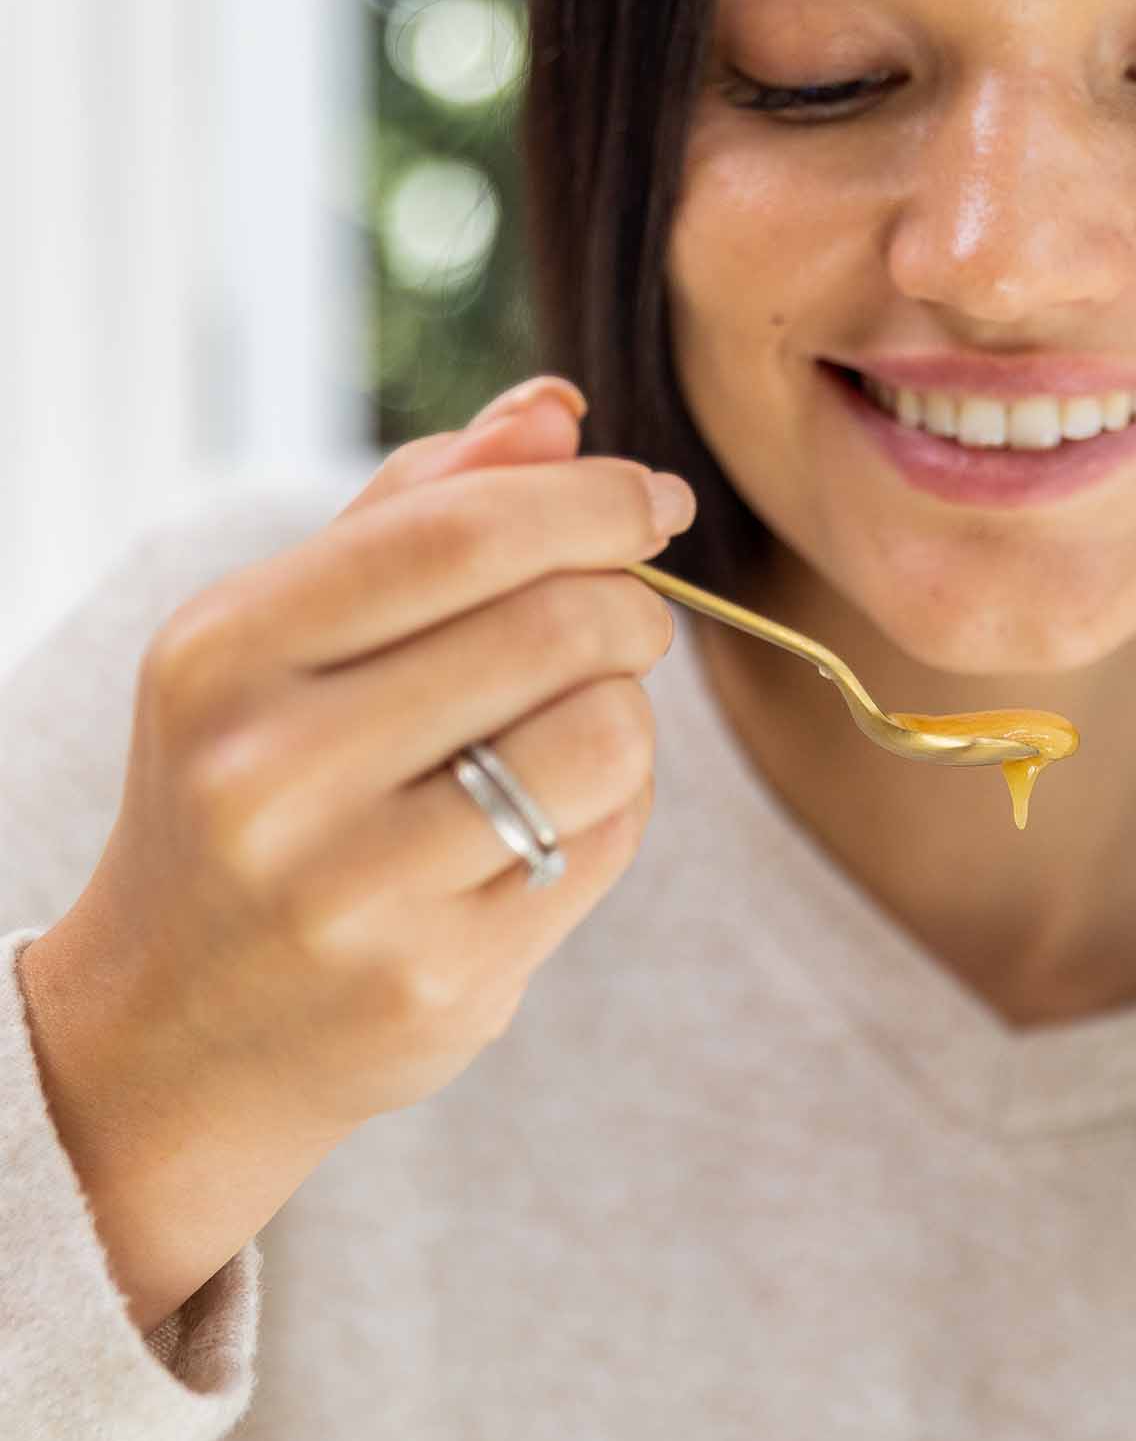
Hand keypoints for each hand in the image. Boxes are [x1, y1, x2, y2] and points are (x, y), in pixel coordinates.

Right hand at [19, 376, 696, 1333]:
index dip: (593, 502)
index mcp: (226, 653)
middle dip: (632, 606)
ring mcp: (355, 891)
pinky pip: (607, 843)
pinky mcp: (440, 981)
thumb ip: (416, 511)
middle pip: (558, 629)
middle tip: (630, 617)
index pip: (462, 534)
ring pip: (605, 738)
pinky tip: (558, 810)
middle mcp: (274, 772)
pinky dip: (617, 805)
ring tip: (581, 717)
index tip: (653, 499)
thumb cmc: (250, 791)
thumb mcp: (282, 639)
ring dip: (630, 711)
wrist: (178, 1028)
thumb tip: (558, 412)